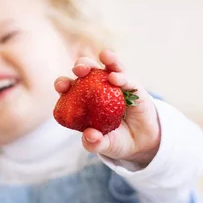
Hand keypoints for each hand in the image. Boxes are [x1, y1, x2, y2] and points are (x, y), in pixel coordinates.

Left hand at [54, 50, 160, 166]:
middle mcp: (98, 87)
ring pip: (109, 66)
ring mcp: (116, 85)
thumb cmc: (114, 140)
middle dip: (81, 66)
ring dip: (107, 59)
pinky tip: (115, 77)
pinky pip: (127, 78)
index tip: (61, 87)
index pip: (69, 88)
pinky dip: (121, 76)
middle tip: (79, 70)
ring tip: (104, 56)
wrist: (140, 143)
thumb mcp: (103, 146)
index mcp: (82, 100)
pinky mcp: (134, 88)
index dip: (63, 84)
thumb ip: (94, 143)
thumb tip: (89, 135)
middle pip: (87, 70)